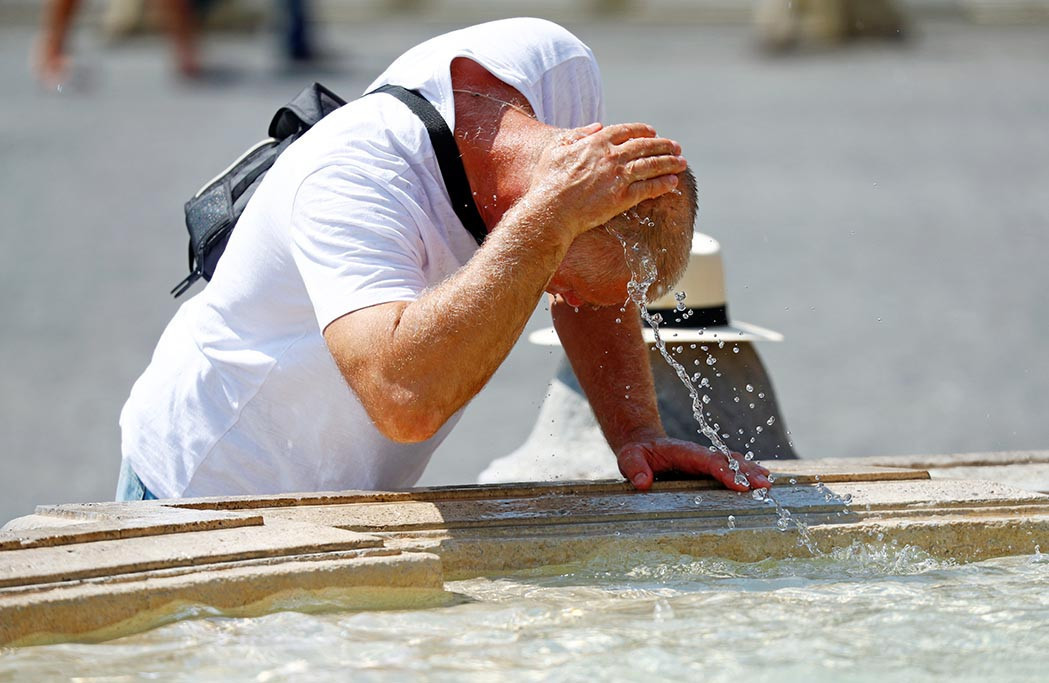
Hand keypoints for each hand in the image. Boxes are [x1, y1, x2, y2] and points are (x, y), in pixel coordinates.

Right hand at [520, 122, 686, 241]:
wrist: (550, 210)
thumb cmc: (547, 182)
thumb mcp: (556, 150)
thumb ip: (577, 134)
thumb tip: (596, 126)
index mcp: (596, 142)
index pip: (626, 131)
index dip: (642, 131)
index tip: (652, 133)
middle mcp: (611, 156)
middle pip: (645, 146)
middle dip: (663, 145)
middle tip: (676, 147)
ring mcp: (618, 177)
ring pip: (651, 165)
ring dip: (669, 162)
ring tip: (682, 162)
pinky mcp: (622, 198)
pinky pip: (648, 188)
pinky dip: (663, 184)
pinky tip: (673, 182)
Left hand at [616, 438, 771, 491]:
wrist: (642, 445)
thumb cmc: (637, 454)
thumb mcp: (629, 459)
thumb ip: (635, 469)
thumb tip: (643, 482)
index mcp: (684, 452)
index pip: (709, 461)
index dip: (726, 472)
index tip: (741, 485)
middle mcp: (700, 455)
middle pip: (728, 460)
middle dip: (747, 472)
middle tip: (765, 486)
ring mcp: (706, 461)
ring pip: (734, 462)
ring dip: (752, 472)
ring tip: (769, 485)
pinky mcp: (708, 468)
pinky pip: (732, 468)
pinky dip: (748, 473)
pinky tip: (762, 483)